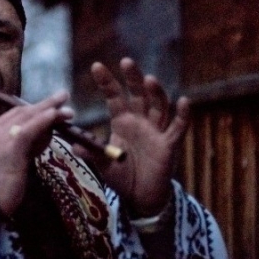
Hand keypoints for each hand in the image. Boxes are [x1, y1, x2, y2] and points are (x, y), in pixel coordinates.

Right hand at [0, 91, 70, 216]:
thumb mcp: (10, 162)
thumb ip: (24, 147)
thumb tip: (45, 133)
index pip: (13, 115)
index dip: (34, 109)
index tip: (50, 106)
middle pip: (21, 112)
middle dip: (44, 105)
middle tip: (63, 97)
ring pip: (27, 118)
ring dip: (49, 110)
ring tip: (66, 108)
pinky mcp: (10, 148)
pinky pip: (29, 129)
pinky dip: (44, 120)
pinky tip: (55, 115)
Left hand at [71, 58, 188, 215]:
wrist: (140, 197)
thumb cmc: (122, 177)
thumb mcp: (104, 165)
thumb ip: (93, 154)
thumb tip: (75, 147)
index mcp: (122, 122)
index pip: (114, 96)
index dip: (107, 81)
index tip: (96, 66)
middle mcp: (140, 121)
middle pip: (138, 94)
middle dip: (133, 78)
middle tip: (126, 61)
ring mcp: (155, 131)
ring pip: (158, 106)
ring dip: (155, 92)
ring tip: (149, 79)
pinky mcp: (168, 145)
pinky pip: (177, 128)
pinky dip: (182, 115)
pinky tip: (183, 101)